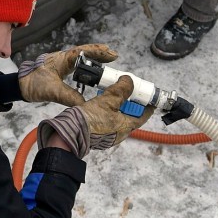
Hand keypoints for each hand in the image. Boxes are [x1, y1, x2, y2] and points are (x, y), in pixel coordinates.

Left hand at [18, 44, 117, 106]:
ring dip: (94, 59)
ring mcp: (62, 63)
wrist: (19, 85)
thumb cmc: (33, 84)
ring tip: (107, 61)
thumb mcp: (52, 91)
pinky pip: (77, 65)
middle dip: (99, 53)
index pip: (84, 51)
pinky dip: (86, 66)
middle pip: (85, 52)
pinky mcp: (60, 69)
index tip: (112, 54)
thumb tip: (85, 104)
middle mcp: (64, 58)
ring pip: (81, 58)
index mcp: (63, 59)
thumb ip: (69, 96)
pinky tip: (92, 73)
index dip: (98, 52)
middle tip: (114, 56)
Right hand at [38, 77, 153, 158]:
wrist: (69, 132)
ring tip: (111, 95)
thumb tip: (129, 81)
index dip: (147, 105)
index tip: (148, 96)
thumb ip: (121, 89)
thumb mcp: (108, 99)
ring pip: (118, 118)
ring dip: (117, 107)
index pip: (143, 116)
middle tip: (126, 91)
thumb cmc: (89, 119)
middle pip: (130, 116)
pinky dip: (108, 112)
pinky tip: (101, 104)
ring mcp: (108, 136)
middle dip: (130, 103)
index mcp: (126, 127)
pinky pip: (108, 122)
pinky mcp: (98, 135)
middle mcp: (119, 134)